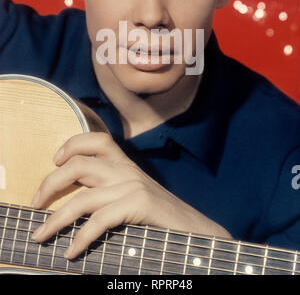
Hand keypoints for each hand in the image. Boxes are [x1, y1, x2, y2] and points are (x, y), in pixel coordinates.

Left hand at [31, 131, 230, 258]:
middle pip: (78, 165)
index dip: (72, 144)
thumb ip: (112, 191)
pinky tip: (71, 252)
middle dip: (50, 185)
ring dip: (55, 220)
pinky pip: (98, 221)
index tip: (54, 161)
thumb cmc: (160, 217)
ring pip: (82, 197)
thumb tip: (75, 203)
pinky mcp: (138, 206)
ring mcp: (132, 186)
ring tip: (41, 235)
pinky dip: (80, 238)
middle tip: (35, 205)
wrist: (196, 231)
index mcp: (127, 164)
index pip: (97, 139)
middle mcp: (127, 170)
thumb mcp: (134, 195)